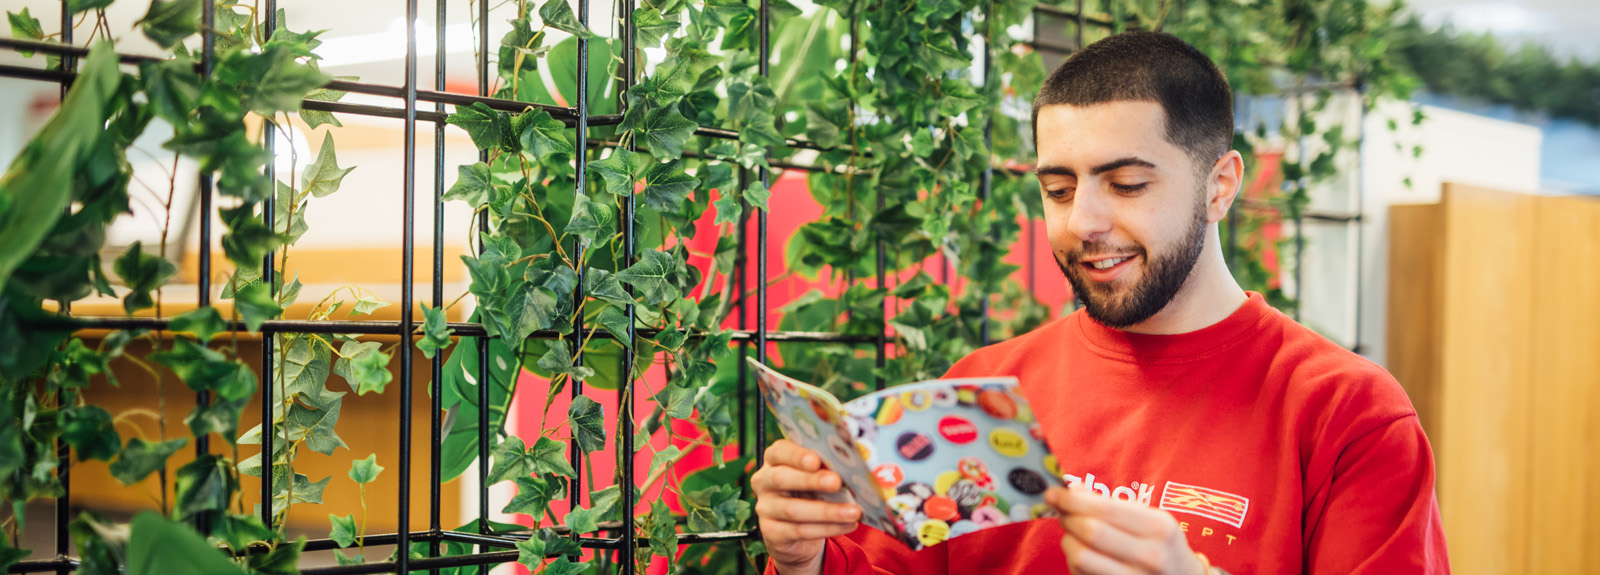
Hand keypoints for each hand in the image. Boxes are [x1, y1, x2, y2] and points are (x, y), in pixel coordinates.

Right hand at [751, 440, 862, 574]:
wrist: (796, 533)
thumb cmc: (810, 493)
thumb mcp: (816, 477)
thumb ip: (827, 468)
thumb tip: (854, 463)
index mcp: (774, 460)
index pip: (779, 451)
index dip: (796, 455)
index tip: (816, 460)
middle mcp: (764, 482)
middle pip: (781, 479)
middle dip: (811, 480)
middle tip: (837, 482)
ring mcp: (765, 508)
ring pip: (793, 509)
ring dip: (827, 511)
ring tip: (854, 511)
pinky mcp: (771, 532)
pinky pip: (799, 531)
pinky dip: (827, 528)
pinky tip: (848, 525)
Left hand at [1045, 484, 1206, 574]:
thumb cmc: (1161, 544)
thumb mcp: (1149, 519)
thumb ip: (1110, 504)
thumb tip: (1070, 489)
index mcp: (1160, 528)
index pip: (1104, 509)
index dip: (1072, 499)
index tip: (1054, 493)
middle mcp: (1151, 556)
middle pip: (1090, 532)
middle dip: (1067, 517)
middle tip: (1061, 512)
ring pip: (1080, 557)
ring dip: (1068, 540)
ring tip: (1073, 534)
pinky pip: (1081, 574)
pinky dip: (1073, 560)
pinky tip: (1081, 553)